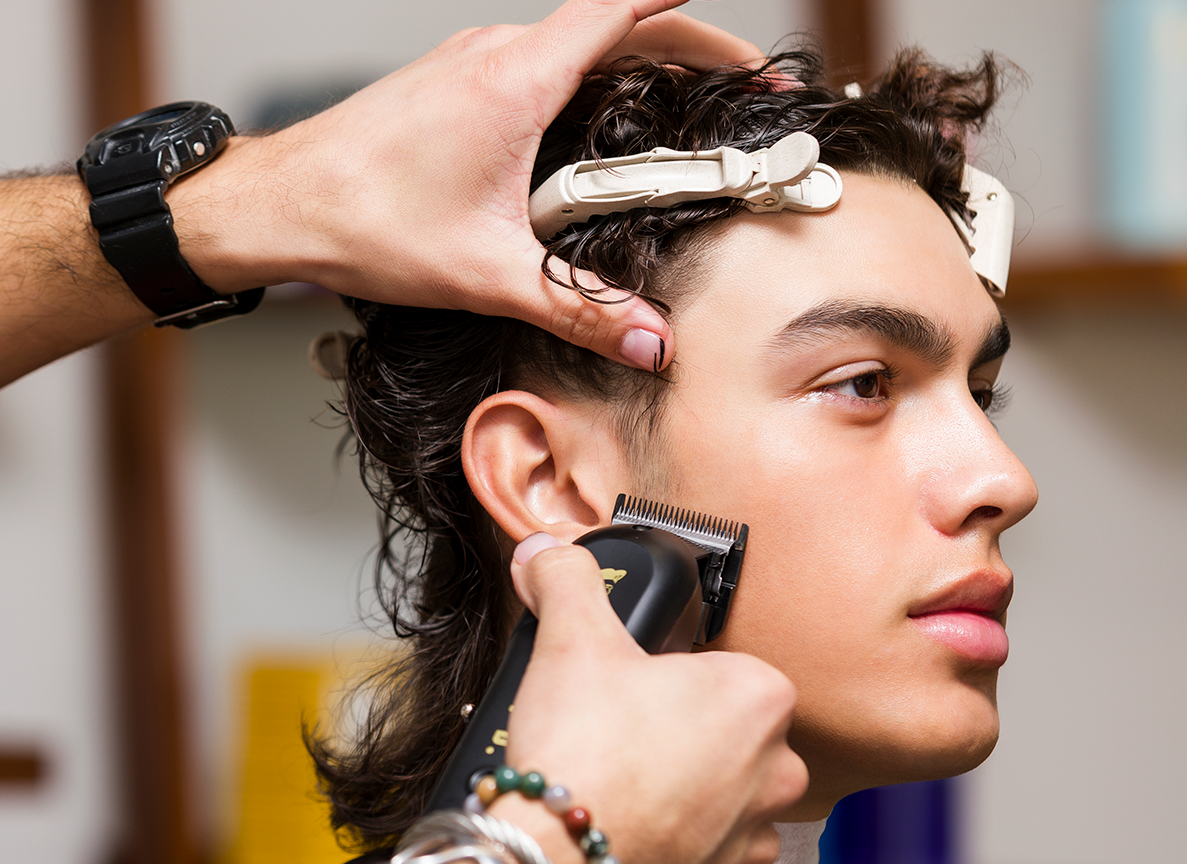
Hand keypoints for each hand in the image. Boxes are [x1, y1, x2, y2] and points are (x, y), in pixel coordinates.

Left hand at [171, 0, 763, 370]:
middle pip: (613, 25)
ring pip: (572, 43)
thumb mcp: (486, 273)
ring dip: (632, 64)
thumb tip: (645, 339)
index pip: (622, 11)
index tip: (740, 48)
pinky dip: (582, 81)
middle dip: (685, 48)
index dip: (690, 18)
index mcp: (513, 81)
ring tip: (680, 104)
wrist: (277, 207)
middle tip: (735, 87)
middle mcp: (493, 56)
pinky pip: (535, 63)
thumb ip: (578, 309)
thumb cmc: (360, 219)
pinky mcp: (451, 85)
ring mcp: (469, 64)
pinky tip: (591, 128)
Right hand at [492, 533, 806, 863]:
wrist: (560, 862)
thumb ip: (567, 580)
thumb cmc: (584, 756)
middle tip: (623, 729)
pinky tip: (632, 823)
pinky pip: (711, 847)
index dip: (672, 671)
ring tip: (624, 780)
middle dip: (679, 727)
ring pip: (723, 790)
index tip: (636, 684)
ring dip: (684, 785)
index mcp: (758, 695)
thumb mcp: (571, 639)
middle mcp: (777, 767)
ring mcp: (756, 832)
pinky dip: (679, 837)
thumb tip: (549, 552)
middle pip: (726, 727)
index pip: (723, 665)